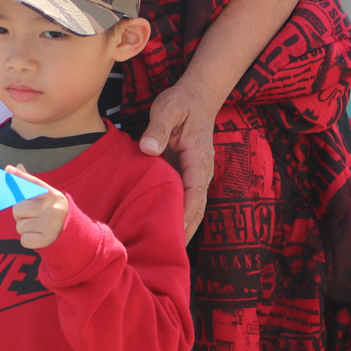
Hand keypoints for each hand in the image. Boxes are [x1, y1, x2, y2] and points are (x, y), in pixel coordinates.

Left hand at [5, 166, 68, 248]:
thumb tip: (18, 166)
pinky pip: (24, 240)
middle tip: (32, 216)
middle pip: (17, 209)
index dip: (21, 177)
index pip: (34, 184)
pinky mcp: (47, 240)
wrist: (71, 232)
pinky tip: (38, 236)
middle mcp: (53, 208)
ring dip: (24, 228)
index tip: (8, 170)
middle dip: (20, 214)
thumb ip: (31, 184)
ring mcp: (51, 225)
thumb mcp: (46, 196)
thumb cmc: (51, 210)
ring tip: (37, 226)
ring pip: (19, 226)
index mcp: (51, 195)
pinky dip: (28, 239)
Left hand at [138, 80, 216, 241]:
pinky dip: (176, 216)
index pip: (195, 194)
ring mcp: (195, 175)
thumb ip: (159, 128)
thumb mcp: (168, 109)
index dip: (186, 215)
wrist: (196, 97)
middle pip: (197, 209)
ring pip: (192, 208)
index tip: (174, 234)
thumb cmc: (182, 103)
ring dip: (182, 228)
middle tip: (166, 253)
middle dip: (185, 231)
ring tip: (163, 250)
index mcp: (199, 160)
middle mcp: (201, 172)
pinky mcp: (185, 175)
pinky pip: (183, 199)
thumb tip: (150, 150)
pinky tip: (160, 229)